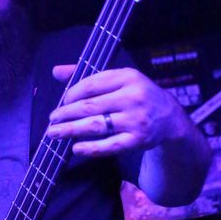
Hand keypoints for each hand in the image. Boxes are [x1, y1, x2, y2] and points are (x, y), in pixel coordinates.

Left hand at [47, 64, 186, 156]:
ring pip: (96, 126)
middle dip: (66, 114)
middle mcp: (133, 97)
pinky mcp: (138, 140)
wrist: (169, 117)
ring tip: (54, 133)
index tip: (61, 102)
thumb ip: (88, 75)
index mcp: (127, 77)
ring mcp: (136, 120)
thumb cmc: (137, 95)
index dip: (71, 94)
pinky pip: (110, 146)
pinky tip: (76, 148)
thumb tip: (56, 71)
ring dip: (71, 130)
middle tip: (51, 120)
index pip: (91, 84)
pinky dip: (91, 148)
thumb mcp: (119, 79)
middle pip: (90, 106)